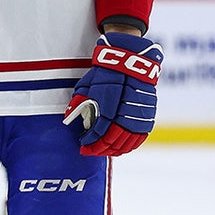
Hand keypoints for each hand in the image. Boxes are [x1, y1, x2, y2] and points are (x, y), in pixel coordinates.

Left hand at [63, 32, 162, 156]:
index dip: (90, 142)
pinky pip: (139, 138)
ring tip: (104, 152)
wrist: (131, 63)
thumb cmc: (106, 73)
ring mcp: (138, 116)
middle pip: (112, 140)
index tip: (82, 146)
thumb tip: (67, 118)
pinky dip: (130, 146)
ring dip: (114, 150)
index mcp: (108, 105)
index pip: (98, 132)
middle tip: (90, 152)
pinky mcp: (148, 116)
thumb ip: (78, 102)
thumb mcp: (87, 85)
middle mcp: (125, 113)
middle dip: (99, 149)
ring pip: (127, 142)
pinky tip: (121, 149)